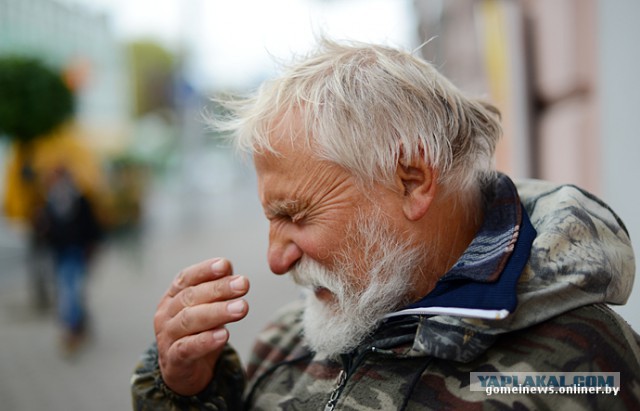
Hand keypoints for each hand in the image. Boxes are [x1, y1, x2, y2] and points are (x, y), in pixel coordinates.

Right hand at [154, 258, 249, 395]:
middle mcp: (166, 313)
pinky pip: (187, 348)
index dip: (205, 270)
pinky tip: (224, 335)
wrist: (182, 371)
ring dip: (217, 312)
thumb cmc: (197, 332)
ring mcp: (167, 336)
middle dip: (219, 288)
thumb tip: (230, 270)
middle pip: (191, 296)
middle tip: (243, 284)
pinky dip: (205, 341)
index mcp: (172, 296)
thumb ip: (216, 291)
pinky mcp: (173, 359)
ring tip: (242, 308)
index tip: (226, 265)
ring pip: (189, 320)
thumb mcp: (207, 308)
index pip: (186, 278)